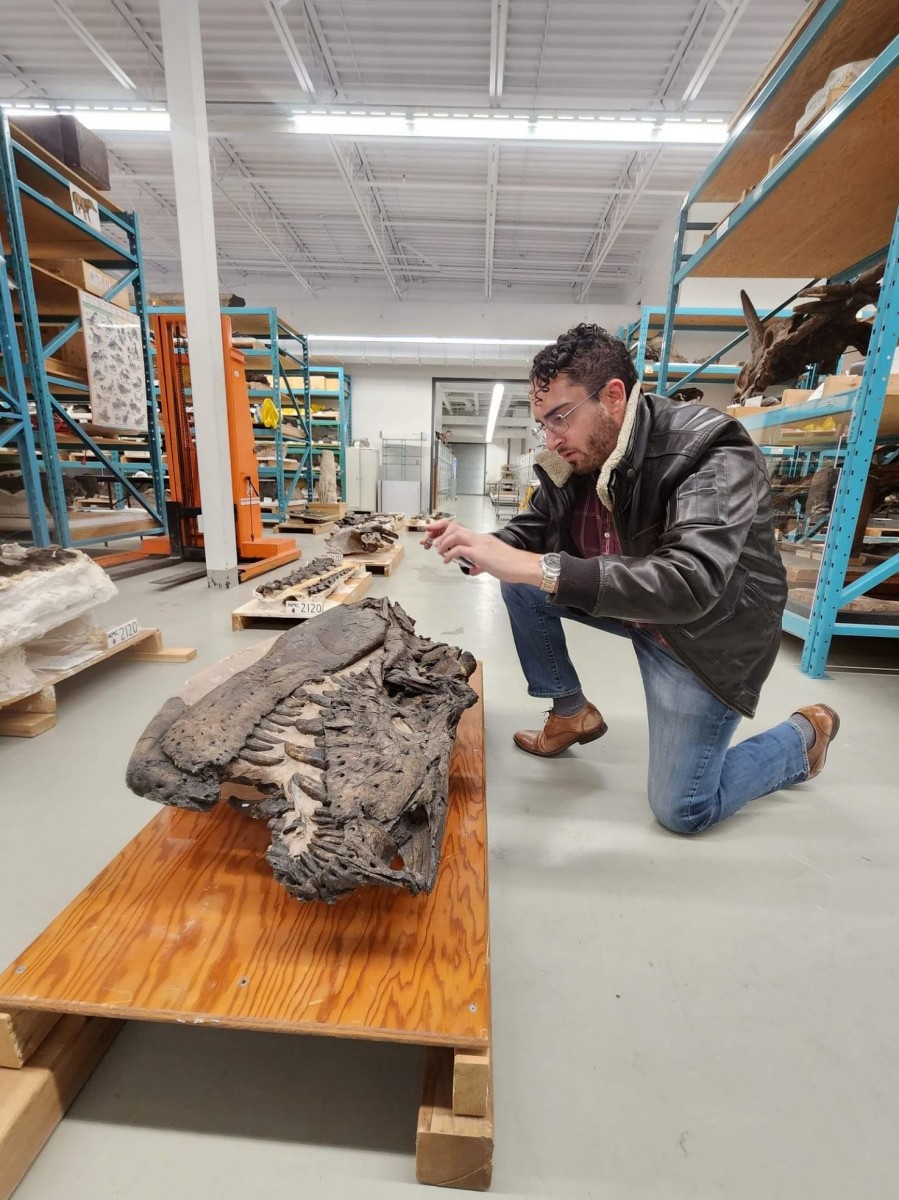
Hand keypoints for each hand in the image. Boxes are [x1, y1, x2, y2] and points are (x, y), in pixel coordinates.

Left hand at [422, 520, 542, 584]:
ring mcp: (480, 544)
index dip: (443, 527)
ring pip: (456, 534)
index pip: (459, 527)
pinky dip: (450, 554)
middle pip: (454, 526)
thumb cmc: (511, 565)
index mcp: (481, 538)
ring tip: (439, 552)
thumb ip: (480, 565)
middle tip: (432, 543)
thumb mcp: (491, 563)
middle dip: (440, 532)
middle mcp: (479, 537)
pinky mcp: (481, 553)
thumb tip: (473, 569)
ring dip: (444, 542)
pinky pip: (460, 550)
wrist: (523, 566)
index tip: (433, 531)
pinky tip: (447, 560)